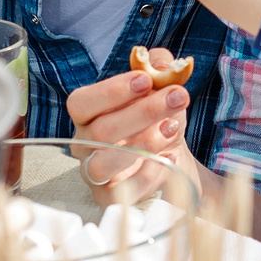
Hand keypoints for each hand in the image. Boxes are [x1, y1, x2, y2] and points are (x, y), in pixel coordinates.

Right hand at [66, 51, 195, 204]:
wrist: (172, 156)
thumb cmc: (157, 118)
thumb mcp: (161, 87)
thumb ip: (159, 68)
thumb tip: (161, 63)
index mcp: (87, 114)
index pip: (82, 102)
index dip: (112, 91)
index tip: (146, 79)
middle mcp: (84, 143)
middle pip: (100, 131)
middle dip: (143, 111)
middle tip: (178, 97)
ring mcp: (93, 173)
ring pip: (102, 164)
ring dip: (143, 144)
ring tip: (173, 128)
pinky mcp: (109, 197)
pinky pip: (122, 192)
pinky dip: (149, 173)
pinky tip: (172, 156)